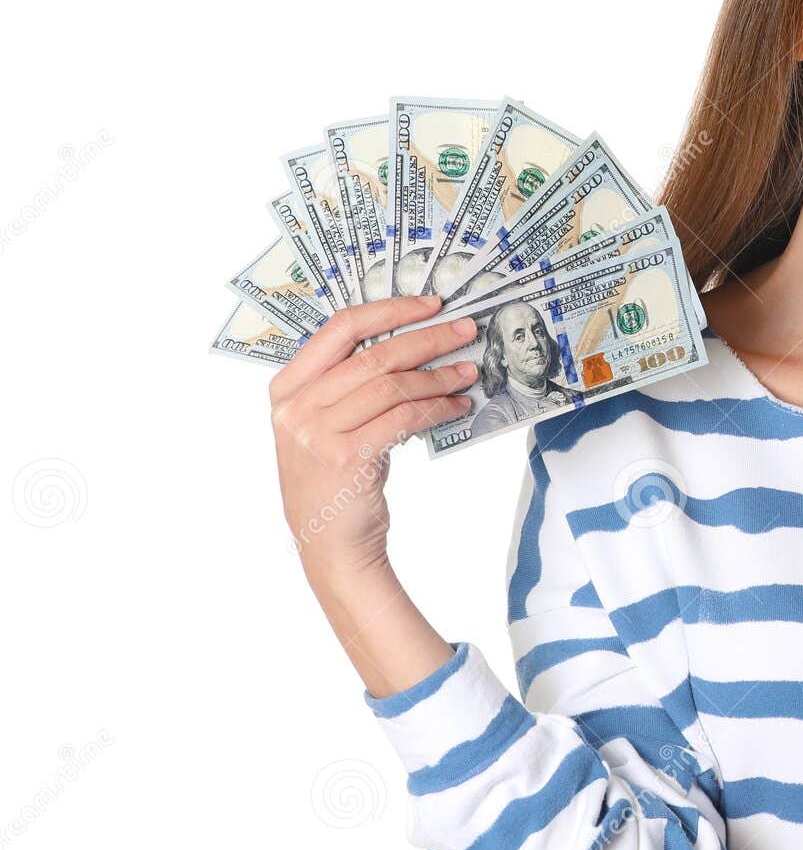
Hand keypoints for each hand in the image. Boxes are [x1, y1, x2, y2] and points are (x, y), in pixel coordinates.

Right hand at [268, 293, 478, 581]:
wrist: (329, 544)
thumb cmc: (333, 480)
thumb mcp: (324, 425)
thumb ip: (347, 385)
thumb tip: (409, 345)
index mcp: (287, 387)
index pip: (340, 327)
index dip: (390, 310)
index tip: (429, 304)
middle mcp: (297, 406)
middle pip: (374, 354)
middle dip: (427, 338)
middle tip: (464, 330)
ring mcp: (318, 433)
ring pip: (393, 385)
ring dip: (439, 376)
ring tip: (468, 372)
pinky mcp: (348, 457)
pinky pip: (405, 418)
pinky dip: (438, 408)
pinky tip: (458, 406)